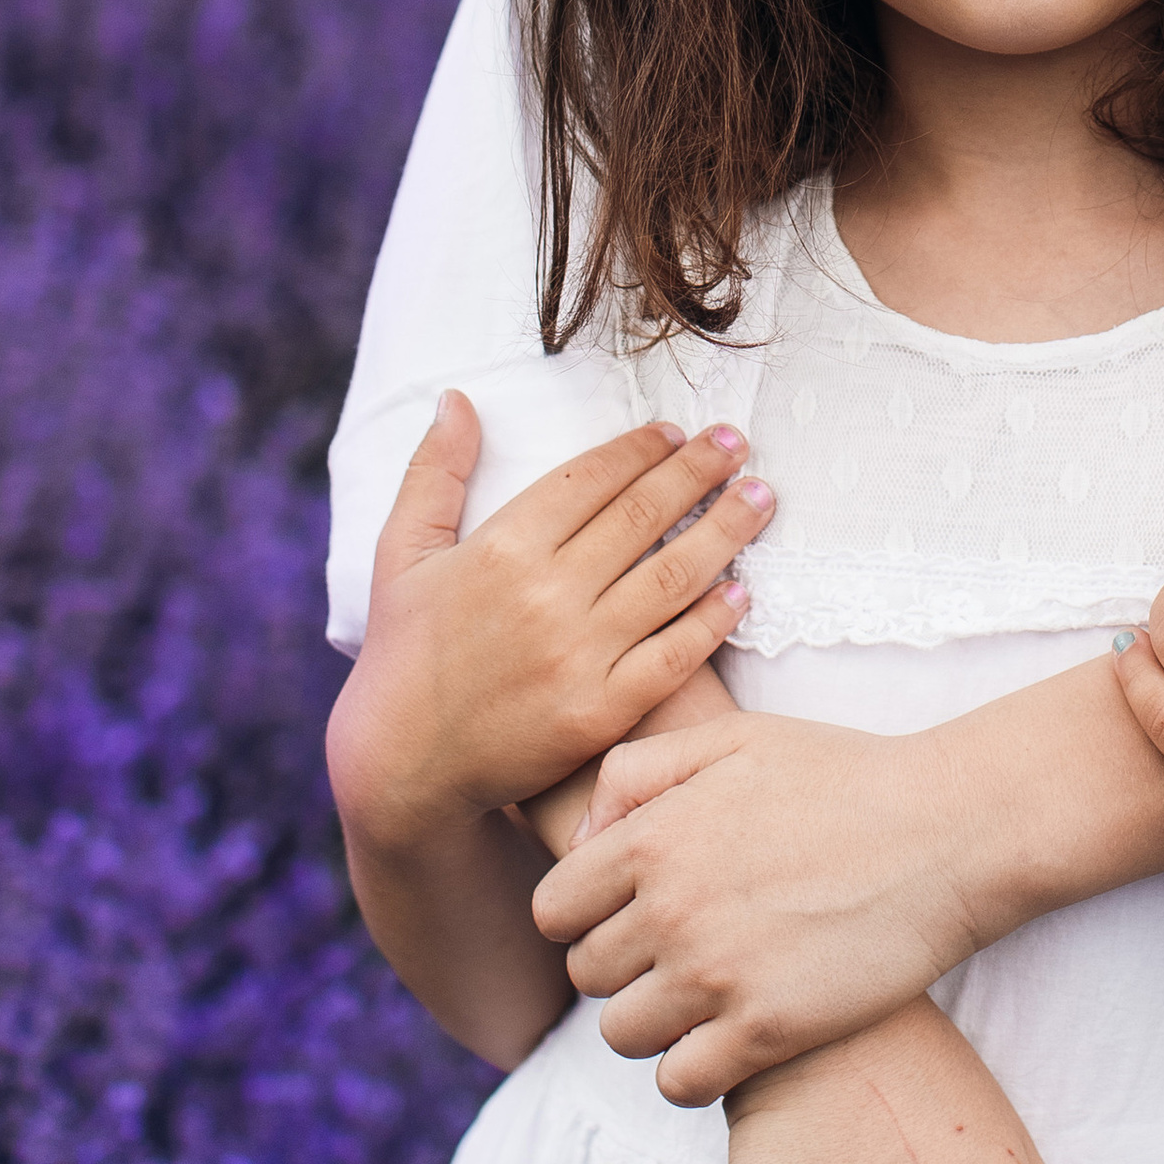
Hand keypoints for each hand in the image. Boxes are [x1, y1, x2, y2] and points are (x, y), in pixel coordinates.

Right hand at [324, 392, 774, 848]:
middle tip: (739, 445)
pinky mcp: (600, 711)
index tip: (676, 431)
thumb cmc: (404, 654)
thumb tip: (457, 398)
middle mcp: (545, 595)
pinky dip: (712, 619)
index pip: (591, 479)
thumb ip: (433, 472)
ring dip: (725, 531)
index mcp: (501, 548)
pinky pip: (673, 655)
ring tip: (761, 498)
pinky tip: (742, 592)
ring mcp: (577, 655)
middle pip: (643, 516)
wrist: (403, 766)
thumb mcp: (402, 554)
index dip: (641, 449)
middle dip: (699, 471)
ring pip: (672, 577)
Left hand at [530, 706, 977, 1103]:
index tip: (626, 915)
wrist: (946, 831)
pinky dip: (692, 1070)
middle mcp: (670, 909)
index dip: (583, 916)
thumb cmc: (843, 776)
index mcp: (652, 838)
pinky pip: (680, 1082)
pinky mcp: (767, 1029)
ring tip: (700, 998)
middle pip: (585, 975)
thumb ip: (640, 770)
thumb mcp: (734, 740)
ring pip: (622, 1035)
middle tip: (673, 954)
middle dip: (620, 967)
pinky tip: (728, 1039)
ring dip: (652, 1023)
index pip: (553, 911)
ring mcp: (716, 974)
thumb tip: (583, 835)